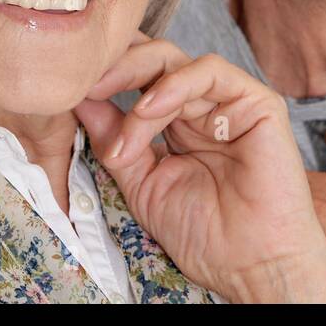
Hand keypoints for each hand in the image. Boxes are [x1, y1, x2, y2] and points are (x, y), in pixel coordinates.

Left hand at [75, 36, 325, 303]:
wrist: (252, 266)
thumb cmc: (206, 235)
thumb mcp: (142, 184)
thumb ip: (114, 140)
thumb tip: (78, 100)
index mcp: (175, 122)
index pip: (139, 75)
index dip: (107, 71)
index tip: (68, 86)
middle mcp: (202, 105)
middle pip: (153, 58)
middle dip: (115, 67)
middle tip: (86, 85)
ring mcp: (229, 101)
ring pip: (175, 61)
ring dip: (138, 83)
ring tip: (119, 115)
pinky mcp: (257, 102)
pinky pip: (211, 72)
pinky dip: (174, 85)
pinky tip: (150, 110)